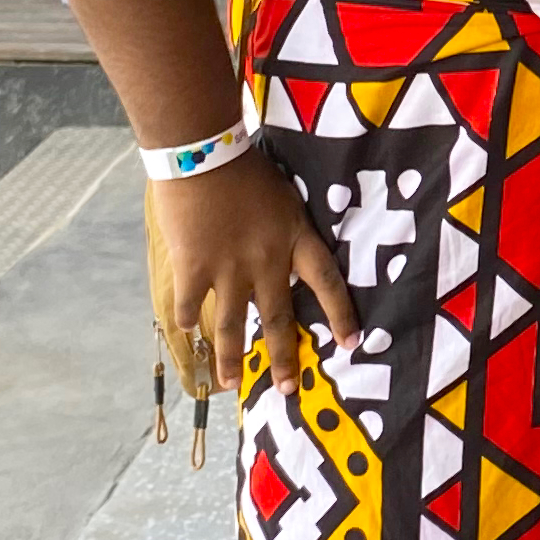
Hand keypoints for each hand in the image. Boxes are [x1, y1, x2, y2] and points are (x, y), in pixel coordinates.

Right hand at [151, 148, 355, 390]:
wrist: (202, 150)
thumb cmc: (242, 162)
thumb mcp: (280, 194)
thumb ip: (282, 227)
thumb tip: (280, 250)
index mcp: (295, 237)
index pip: (327, 282)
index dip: (340, 313)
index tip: (351, 343)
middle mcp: (268, 261)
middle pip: (280, 318)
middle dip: (283, 357)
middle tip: (287, 389)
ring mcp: (231, 269)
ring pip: (234, 325)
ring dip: (230, 357)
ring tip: (229, 383)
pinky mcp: (195, 267)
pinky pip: (193, 305)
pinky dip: (189, 318)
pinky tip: (188, 330)